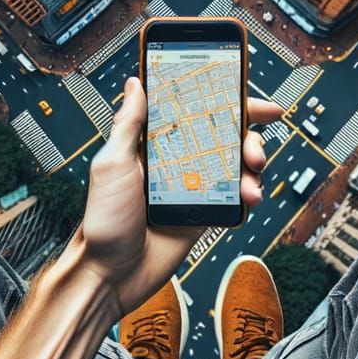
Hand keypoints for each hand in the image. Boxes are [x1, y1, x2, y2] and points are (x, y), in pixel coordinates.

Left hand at [71, 76, 281, 319]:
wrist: (112, 274)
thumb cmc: (103, 220)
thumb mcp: (112, 164)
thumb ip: (129, 125)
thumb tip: (135, 84)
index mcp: (154, 143)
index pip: (193, 111)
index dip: (222, 101)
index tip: (249, 97)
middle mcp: (178, 160)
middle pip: (223, 135)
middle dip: (248, 136)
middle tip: (254, 149)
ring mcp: (194, 186)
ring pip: (234, 165)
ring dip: (251, 168)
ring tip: (251, 181)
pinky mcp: (205, 212)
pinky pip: (234, 197)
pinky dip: (247, 194)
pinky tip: (248, 198)